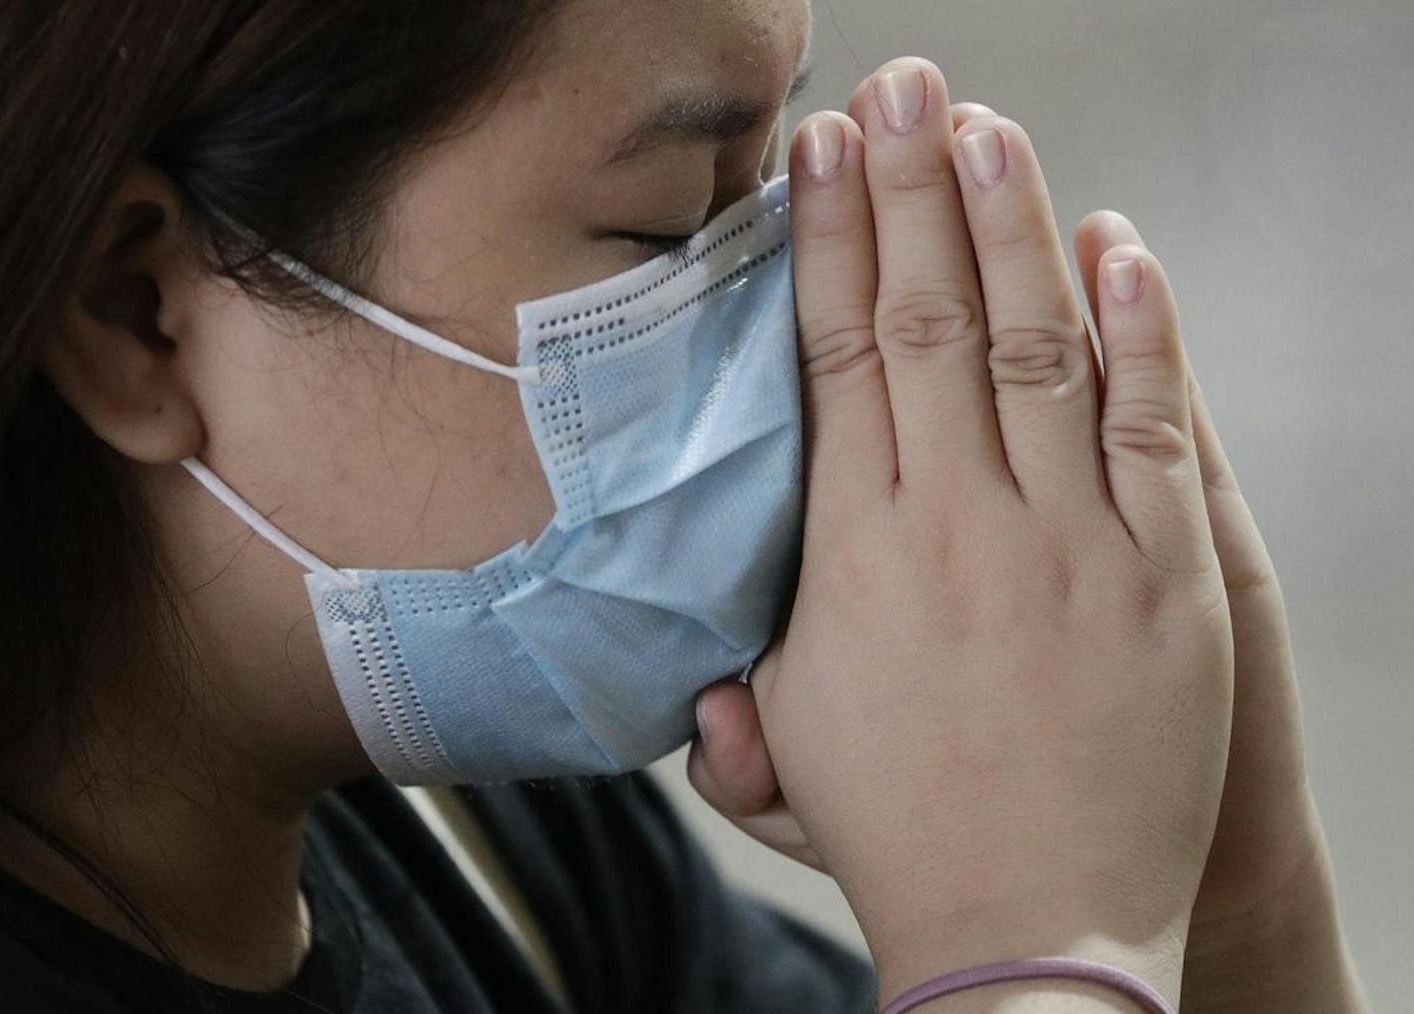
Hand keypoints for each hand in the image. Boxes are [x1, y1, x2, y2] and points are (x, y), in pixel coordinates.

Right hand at [691, 54, 1235, 1009]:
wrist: (1033, 933)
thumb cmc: (901, 834)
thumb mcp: (787, 748)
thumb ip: (737, 669)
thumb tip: (695, 664)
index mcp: (857, 553)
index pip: (836, 353)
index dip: (827, 240)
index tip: (824, 153)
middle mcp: (958, 526)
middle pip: (928, 318)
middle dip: (913, 189)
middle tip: (906, 87)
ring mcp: (1070, 547)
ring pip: (1038, 344)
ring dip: (1012, 227)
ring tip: (989, 130)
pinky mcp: (1164, 581)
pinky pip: (1150, 425)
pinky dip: (1141, 328)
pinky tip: (1118, 245)